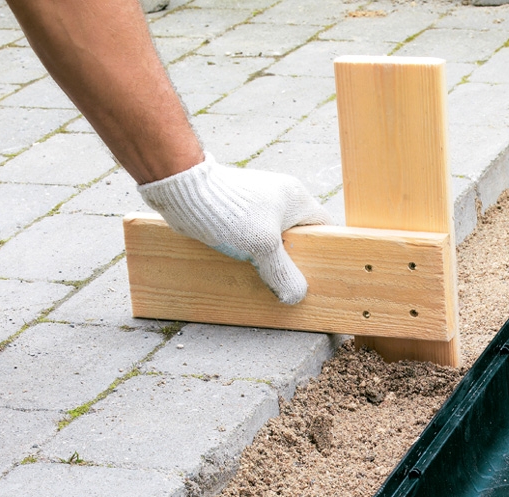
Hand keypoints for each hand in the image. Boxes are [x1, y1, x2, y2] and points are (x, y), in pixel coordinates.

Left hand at [138, 154, 331, 303]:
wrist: (183, 189)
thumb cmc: (230, 210)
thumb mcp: (263, 247)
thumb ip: (282, 272)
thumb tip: (296, 295)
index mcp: (297, 198)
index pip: (325, 225)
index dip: (325, 248)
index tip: (320, 270)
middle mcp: (281, 197)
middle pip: (299, 234)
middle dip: (294, 257)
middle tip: (290, 279)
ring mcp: (259, 202)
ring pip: (274, 236)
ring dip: (269, 256)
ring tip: (265, 275)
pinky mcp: (238, 209)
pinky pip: (254, 234)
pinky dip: (251, 250)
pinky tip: (244, 264)